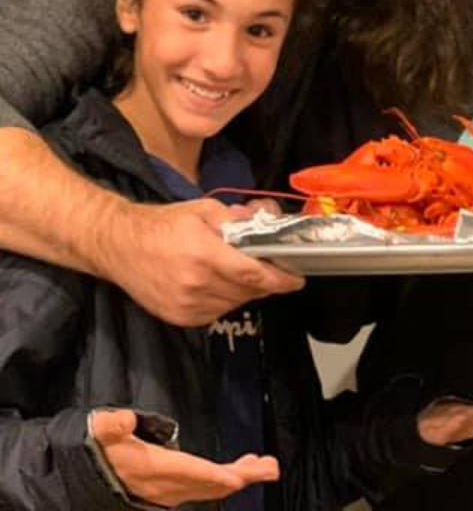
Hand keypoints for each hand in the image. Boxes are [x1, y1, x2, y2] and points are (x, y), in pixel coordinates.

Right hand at [91, 408, 278, 506]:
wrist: (82, 477)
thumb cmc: (96, 450)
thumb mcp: (98, 432)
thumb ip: (111, 426)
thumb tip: (124, 420)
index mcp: (152, 470)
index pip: (190, 474)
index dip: (215, 476)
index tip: (240, 476)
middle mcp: (165, 486)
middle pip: (210, 485)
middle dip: (241, 477)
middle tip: (271, 467)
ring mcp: (169, 492)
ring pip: (211, 488)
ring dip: (239, 477)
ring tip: (266, 466)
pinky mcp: (171, 491)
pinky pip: (204, 487)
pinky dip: (224, 479)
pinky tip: (240, 471)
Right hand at [100, 198, 303, 326]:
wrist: (119, 246)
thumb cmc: (162, 225)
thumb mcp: (203, 210)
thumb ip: (236, 219)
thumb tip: (265, 222)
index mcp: (204, 254)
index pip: (252, 273)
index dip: (279, 278)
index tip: (297, 278)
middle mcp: (196, 284)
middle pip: (247, 290)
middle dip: (265, 280)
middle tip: (272, 266)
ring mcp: (186, 304)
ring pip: (235, 303)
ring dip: (246, 290)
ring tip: (242, 271)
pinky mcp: (179, 318)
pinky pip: (217, 312)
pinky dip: (227, 300)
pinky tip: (221, 283)